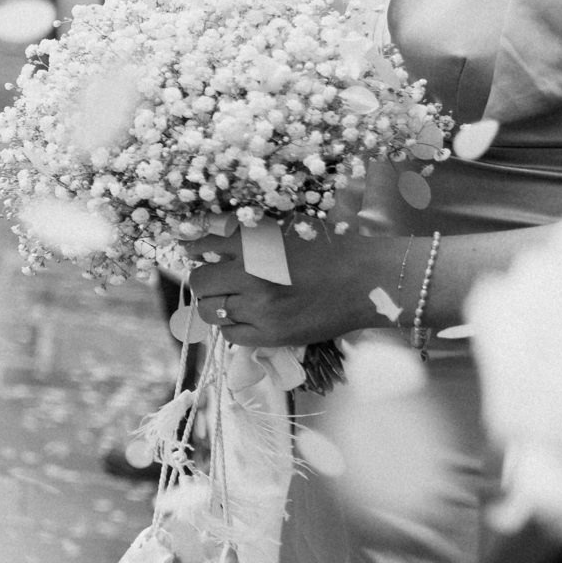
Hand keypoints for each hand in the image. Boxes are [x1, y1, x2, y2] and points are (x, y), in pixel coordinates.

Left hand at [186, 220, 400, 349]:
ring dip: (216, 303)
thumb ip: (246, 231)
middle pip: (200, 281)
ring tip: (233, 297)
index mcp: (253, 244)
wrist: (365, 279)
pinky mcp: (272, 335)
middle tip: (218, 277)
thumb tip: (207, 236)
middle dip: (206, 278)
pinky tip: (247, 316)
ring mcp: (260, 309)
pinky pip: (230, 334)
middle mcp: (251, 276)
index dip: (196, 248)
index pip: (201, 246)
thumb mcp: (284, 227)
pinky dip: (232, 325)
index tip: (197, 251)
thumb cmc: (328, 248)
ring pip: (211, 310)